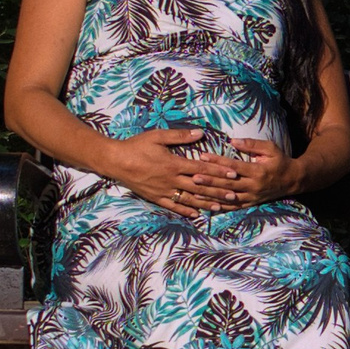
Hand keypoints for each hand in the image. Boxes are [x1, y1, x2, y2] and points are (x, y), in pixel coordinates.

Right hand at [98, 128, 238, 215]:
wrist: (115, 161)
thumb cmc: (137, 146)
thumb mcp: (158, 136)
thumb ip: (180, 136)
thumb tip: (200, 133)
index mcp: (174, 163)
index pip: (202, 169)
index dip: (218, 171)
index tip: (233, 174)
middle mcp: (171, 180)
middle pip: (199, 186)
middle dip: (218, 191)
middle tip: (234, 195)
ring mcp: (163, 191)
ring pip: (189, 199)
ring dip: (205, 203)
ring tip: (220, 207)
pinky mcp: (155, 198)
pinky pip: (173, 206)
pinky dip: (186, 211)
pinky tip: (196, 215)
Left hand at [200, 135, 303, 209]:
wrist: (292, 180)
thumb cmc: (280, 160)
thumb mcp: (271, 148)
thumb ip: (252, 144)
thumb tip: (233, 140)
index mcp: (258, 171)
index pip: (234, 166)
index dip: (218, 161)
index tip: (203, 156)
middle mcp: (253, 186)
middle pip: (227, 184)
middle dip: (209, 180)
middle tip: (193, 176)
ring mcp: (251, 197)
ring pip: (228, 197)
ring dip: (211, 195)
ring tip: (194, 191)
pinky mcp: (250, 203)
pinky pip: (233, 206)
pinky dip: (220, 206)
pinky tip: (207, 205)